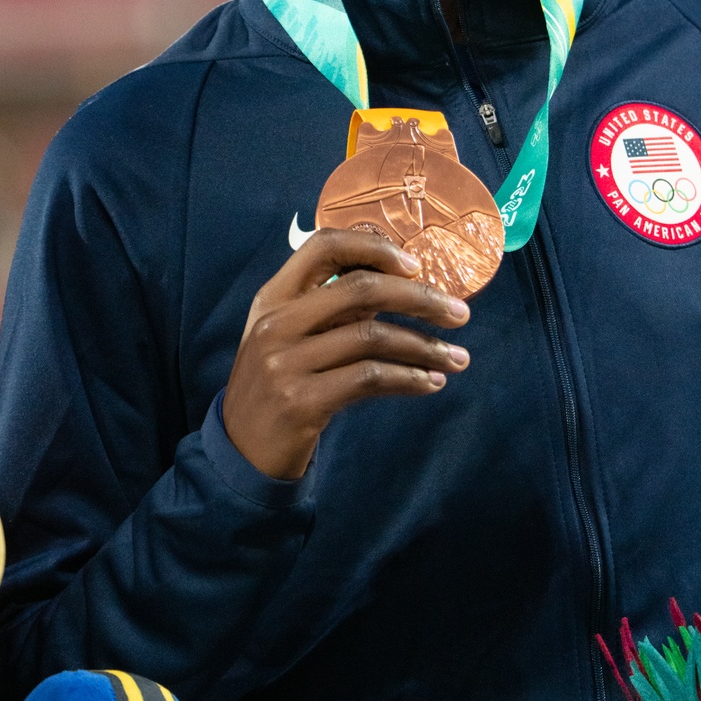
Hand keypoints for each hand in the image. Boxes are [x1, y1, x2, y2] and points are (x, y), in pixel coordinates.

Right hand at [223, 229, 470, 478]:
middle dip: (421, 298)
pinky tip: (430, 383)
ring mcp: (286, 363)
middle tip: (460, 314)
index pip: (323, 246)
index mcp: (273, 297)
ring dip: (426, 347)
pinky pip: (370, 379)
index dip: (374, 247)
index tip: (416, 264)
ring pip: (373, 336)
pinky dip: (409, 378)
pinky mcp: (302, 402)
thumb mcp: (286, 337)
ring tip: (458, 358)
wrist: (240, 453)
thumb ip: (326, 308)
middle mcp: (276, 323)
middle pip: (362, 288)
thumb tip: (400, 284)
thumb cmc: (275, 387)